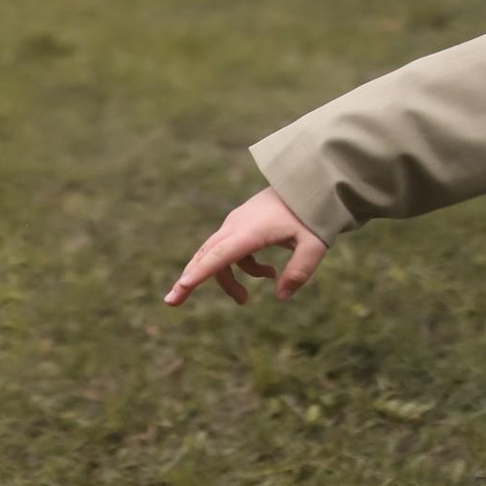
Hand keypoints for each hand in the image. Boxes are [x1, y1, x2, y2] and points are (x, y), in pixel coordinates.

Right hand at [166, 187, 328, 306]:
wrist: (307, 181)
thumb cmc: (311, 214)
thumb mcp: (313, 245)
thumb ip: (299, 272)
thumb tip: (280, 297)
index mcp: (250, 232)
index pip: (220, 255)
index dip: (201, 273)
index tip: (182, 287)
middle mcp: (235, 226)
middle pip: (205, 255)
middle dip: (188, 280)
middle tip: (171, 303)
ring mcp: (235, 223)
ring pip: (216, 255)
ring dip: (226, 279)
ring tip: (245, 300)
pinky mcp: (240, 223)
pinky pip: (230, 250)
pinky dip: (241, 267)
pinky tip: (268, 273)